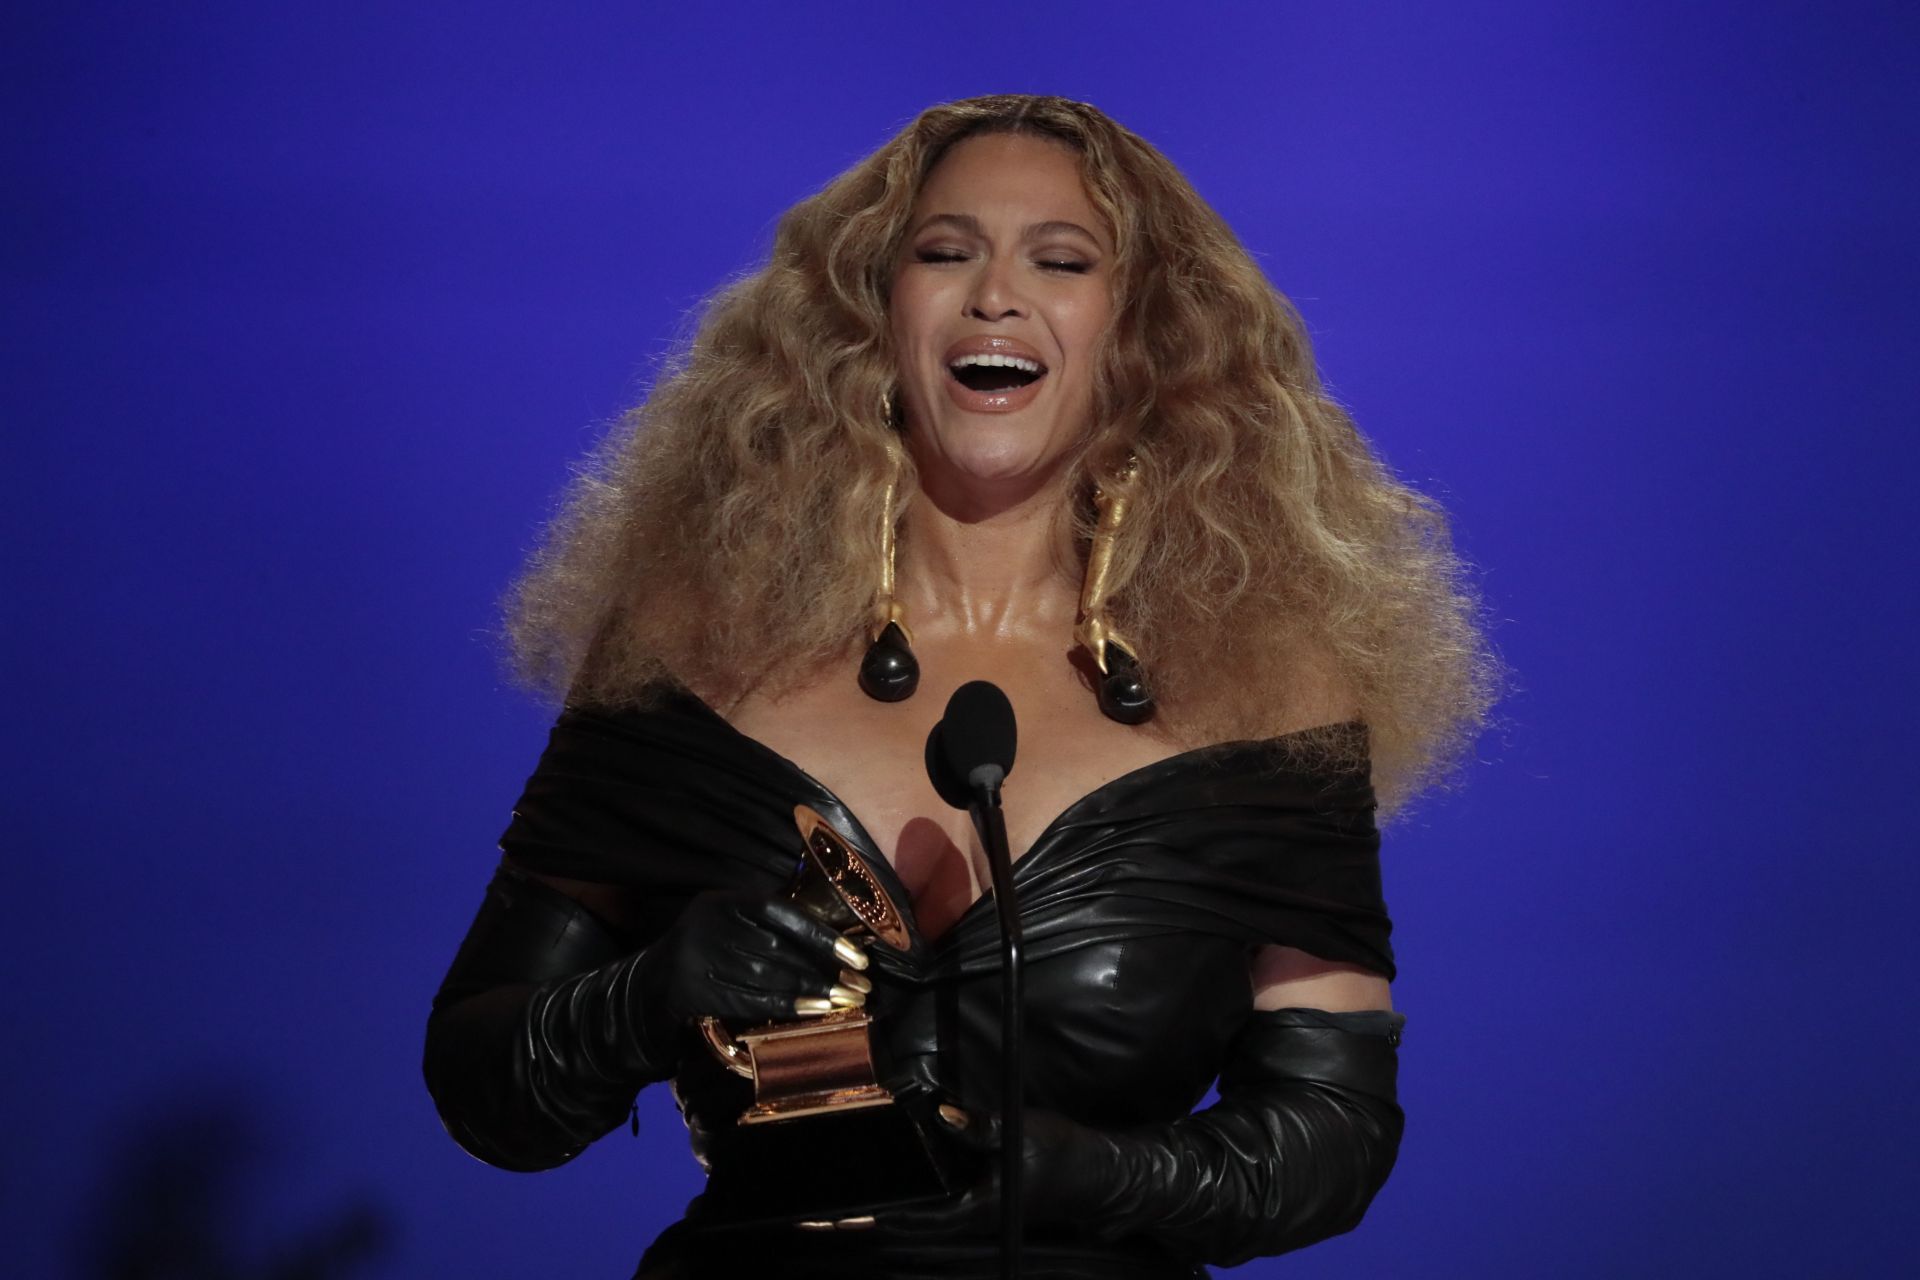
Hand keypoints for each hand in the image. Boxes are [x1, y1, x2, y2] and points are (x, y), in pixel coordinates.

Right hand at [635, 890, 869, 1034]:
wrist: (653, 981)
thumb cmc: (710, 946)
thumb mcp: (731, 921)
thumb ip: (771, 923)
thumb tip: (838, 941)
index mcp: (722, 901)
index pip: (779, 913)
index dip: (821, 934)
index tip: (858, 955)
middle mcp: (709, 925)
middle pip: (777, 948)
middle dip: (824, 969)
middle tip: (860, 985)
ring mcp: (699, 959)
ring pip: (767, 976)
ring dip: (812, 991)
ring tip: (845, 1000)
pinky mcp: (697, 992)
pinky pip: (751, 1001)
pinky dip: (787, 1007)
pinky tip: (814, 1010)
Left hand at [869, 1105, 1105, 1237]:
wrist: (1099, 1172)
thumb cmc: (1064, 1156)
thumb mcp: (1018, 1134)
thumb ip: (977, 1127)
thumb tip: (940, 1113)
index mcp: (981, 1207)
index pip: (924, 1218)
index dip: (891, 1216)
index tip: (858, 1213)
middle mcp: (978, 1213)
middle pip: (922, 1216)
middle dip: (889, 1206)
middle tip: (854, 1195)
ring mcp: (983, 1205)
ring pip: (935, 1205)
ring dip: (909, 1195)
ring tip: (874, 1179)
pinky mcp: (989, 1193)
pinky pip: (950, 1193)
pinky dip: (930, 1182)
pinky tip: (917, 1162)